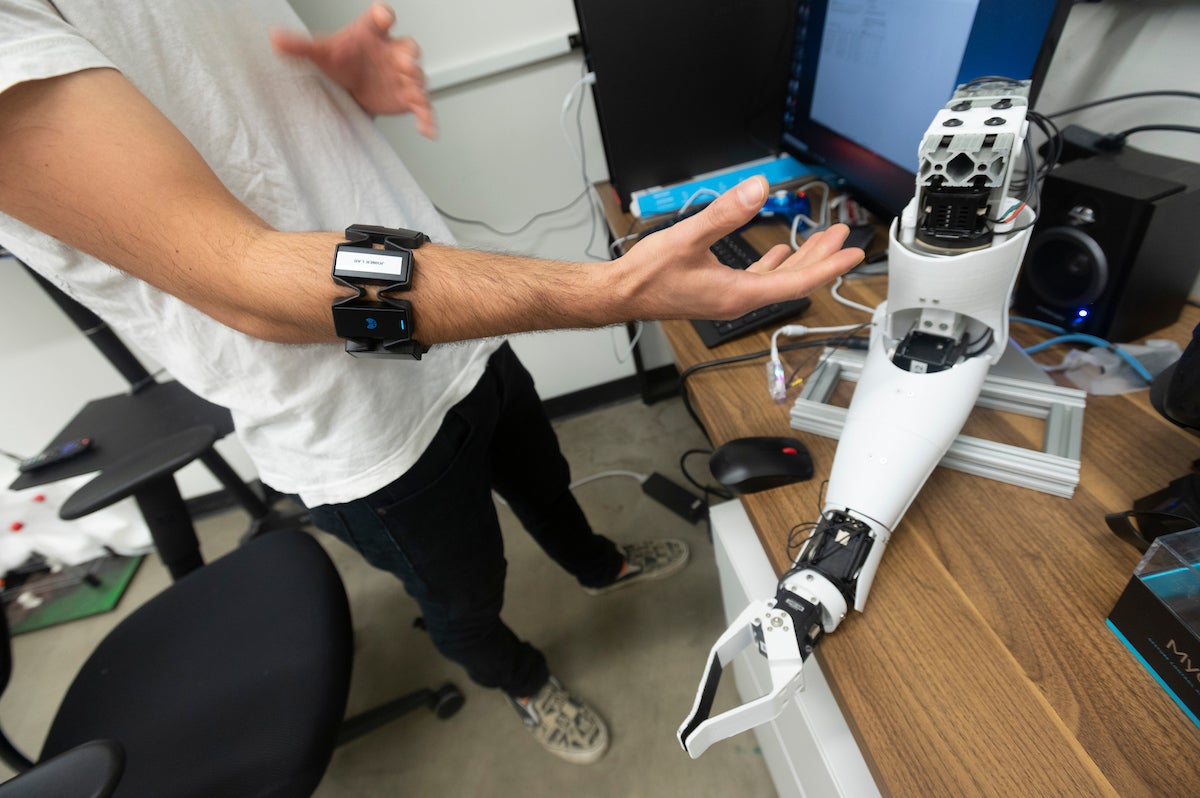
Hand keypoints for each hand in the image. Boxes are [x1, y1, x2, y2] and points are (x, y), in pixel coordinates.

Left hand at [270, 3, 436, 137]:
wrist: (350, 87)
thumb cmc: (341, 62)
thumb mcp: (320, 53)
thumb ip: (300, 46)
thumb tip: (274, 39)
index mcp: (372, 33)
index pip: (379, 18)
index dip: (384, 15)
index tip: (385, 18)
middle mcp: (392, 51)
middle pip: (408, 46)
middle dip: (409, 54)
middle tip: (405, 61)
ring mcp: (403, 74)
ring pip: (418, 75)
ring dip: (418, 83)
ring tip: (414, 93)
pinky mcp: (408, 96)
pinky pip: (423, 106)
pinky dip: (428, 117)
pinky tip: (427, 130)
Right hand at [618, 177, 864, 321]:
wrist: (621, 294)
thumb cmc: (647, 276)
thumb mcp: (688, 238)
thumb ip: (725, 214)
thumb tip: (757, 189)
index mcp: (738, 292)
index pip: (797, 281)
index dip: (829, 266)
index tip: (853, 255)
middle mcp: (738, 299)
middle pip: (793, 280)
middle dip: (821, 257)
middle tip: (843, 237)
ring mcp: (729, 297)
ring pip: (777, 280)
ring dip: (801, 259)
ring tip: (820, 241)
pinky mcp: (717, 292)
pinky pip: (758, 280)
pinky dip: (774, 266)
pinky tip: (777, 254)